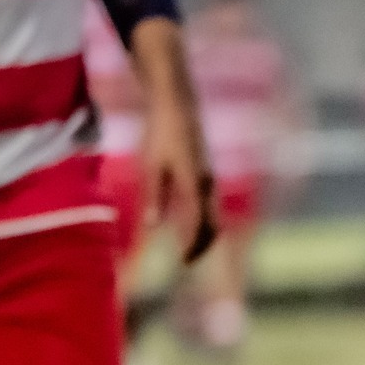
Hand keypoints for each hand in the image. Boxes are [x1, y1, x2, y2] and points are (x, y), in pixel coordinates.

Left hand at [127, 18, 215, 263]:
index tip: (183, 263)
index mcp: (194, 184)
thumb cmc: (160, 131)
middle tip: (188, 262)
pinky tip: (191, 220)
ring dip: (205, 234)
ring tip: (190, 247)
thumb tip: (153, 226)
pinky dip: (203, 218)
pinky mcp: (206, 171)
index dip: (192, 246)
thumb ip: (154, 196)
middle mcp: (207, 184)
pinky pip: (209, 203)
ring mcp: (209, 177)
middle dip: (203, 246)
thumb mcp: (150, 164)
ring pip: (214, 214)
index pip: (198, 225)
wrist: (176, 101)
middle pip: (213, 225)